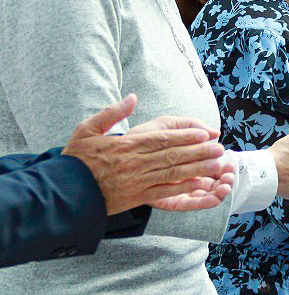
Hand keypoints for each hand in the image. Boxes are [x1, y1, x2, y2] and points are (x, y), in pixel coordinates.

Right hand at [64, 94, 235, 215]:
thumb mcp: (87, 129)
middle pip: (174, 155)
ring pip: (174, 172)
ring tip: (218, 164)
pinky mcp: (138, 197)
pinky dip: (184, 187)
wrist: (64, 191)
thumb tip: (132, 98)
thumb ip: (111, 113)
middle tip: (219, 148)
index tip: (204, 133)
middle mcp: (136, 162)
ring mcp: (138, 180)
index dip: (186, 136)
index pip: (163, 138)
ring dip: (198, 168)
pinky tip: (201, 184)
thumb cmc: (76, 159)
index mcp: (127, 145)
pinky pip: (165, 191)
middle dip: (199, 152)